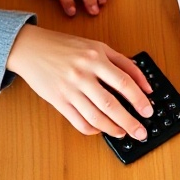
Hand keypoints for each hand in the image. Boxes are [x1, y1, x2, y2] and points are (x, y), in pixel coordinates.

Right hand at [7, 24, 152, 139]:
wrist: (31, 48)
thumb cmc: (66, 46)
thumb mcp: (97, 46)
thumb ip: (123, 63)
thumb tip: (144, 84)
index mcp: (96, 57)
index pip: (124, 82)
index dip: (139, 99)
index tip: (148, 111)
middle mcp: (83, 74)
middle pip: (111, 104)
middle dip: (130, 121)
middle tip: (141, 131)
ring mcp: (69, 89)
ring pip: (95, 116)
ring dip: (113, 129)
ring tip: (123, 133)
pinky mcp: (58, 101)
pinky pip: (78, 121)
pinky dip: (92, 129)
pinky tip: (101, 129)